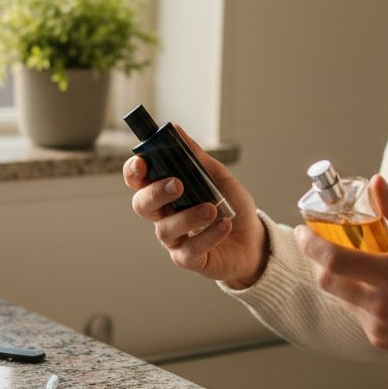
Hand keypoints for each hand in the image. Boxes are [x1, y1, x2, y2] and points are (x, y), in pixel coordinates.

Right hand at [124, 126, 266, 287]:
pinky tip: (224, 225)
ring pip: (165, 229)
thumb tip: (176, 129)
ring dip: (188, 216)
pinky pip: (189, 250)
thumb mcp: (217, 176)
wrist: (254, 239)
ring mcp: (174, 239)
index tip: (142, 162)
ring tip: (212, 209)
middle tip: (177, 184)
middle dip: (156, 193)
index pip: (139, 181)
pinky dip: (208, 236)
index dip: (134, 171)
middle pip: (142, 205)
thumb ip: (196, 156)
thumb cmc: (231, 205)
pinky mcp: (187, 259)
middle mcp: (164, 215)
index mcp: (166, 191)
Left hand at [294, 174, 387, 357]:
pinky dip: (355, 297)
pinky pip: (355, 314)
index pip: (334, 260)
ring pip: (340, 298)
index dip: (310, 244)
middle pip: (327, 281)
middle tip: (319, 243)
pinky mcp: (380, 339)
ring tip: (353, 263)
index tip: (301, 231)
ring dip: (338, 278)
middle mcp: (380, 304)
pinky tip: (374, 288)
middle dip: (316, 260)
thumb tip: (376, 183)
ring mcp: (378, 325)